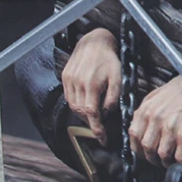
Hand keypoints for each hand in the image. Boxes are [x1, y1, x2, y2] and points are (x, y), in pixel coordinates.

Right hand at [61, 28, 120, 144]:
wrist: (94, 41)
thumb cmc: (109, 59)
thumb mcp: (117, 77)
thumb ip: (113, 97)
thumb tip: (107, 113)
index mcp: (91, 85)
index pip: (92, 114)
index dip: (97, 129)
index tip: (102, 139)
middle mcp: (77, 84)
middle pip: (81, 112)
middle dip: (91, 122)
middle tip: (101, 127)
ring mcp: (69, 81)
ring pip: (73, 106)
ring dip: (83, 114)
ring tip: (94, 114)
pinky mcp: (65, 77)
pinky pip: (69, 97)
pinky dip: (76, 104)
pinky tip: (86, 102)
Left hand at [128, 76, 181, 166]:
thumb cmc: (177, 91)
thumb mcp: (153, 97)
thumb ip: (142, 113)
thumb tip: (136, 128)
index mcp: (145, 111)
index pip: (134, 138)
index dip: (138, 149)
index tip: (143, 153)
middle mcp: (155, 120)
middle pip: (147, 149)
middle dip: (151, 158)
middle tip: (157, 160)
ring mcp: (170, 128)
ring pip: (162, 155)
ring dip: (165, 162)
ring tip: (169, 161)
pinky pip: (179, 156)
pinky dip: (179, 161)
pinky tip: (181, 158)